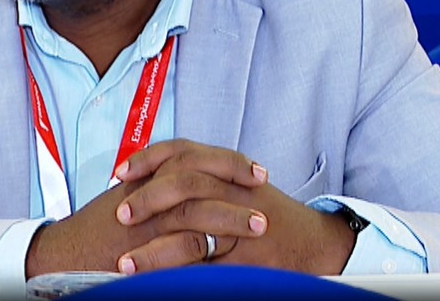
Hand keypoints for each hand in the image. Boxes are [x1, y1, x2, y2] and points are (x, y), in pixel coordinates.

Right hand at [26, 140, 272, 276]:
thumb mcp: (126, 204)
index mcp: (144, 177)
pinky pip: (183, 240)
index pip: (188, 155)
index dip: (222, 159)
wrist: (66, 254)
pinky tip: (232, 251)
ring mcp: (146, 218)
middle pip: (196, 171)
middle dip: (232, 173)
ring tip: (259, 222)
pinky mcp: (145, 244)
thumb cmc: (95, 234)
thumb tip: (185, 194)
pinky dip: (209, 244)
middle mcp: (145, 191)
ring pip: (196, 206)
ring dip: (231, 214)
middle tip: (261, 180)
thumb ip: (154, 194)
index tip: (251, 169)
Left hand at [112, 140, 354, 275]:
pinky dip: (182, 277)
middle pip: (185, 187)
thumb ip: (203, 179)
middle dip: (147, 201)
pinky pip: (209, 271)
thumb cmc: (272, 215)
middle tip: (120, 216)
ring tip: (126, 264)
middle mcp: (235, 196)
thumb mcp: (238, 187)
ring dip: (155, 253)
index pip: (183, 155)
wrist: (320, 244)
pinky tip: (159, 284)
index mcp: (228, 174)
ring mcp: (241, 231)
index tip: (119, 174)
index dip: (148, 161)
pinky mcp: (247, 264)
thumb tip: (150, 180)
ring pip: (192, 237)